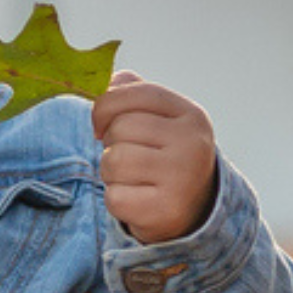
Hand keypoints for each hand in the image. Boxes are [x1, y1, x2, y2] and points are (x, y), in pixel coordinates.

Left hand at [92, 73, 217, 241]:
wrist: (193, 211)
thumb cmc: (164, 159)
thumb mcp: (160, 121)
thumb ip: (135, 95)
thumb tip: (109, 81)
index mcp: (190, 115)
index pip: (137, 93)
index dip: (106, 106)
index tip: (100, 125)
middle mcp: (192, 143)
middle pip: (120, 129)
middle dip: (111, 145)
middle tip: (127, 158)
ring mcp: (181, 177)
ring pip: (113, 162)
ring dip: (110, 173)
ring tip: (131, 178)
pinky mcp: (165, 209)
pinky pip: (114, 197)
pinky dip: (116, 200)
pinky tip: (136, 201)